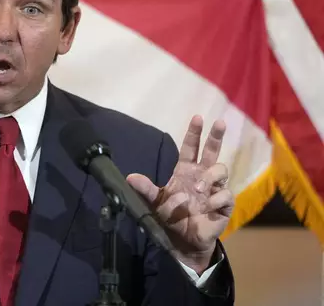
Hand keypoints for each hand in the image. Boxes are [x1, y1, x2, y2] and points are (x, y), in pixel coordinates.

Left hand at [126, 115, 232, 273]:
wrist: (183, 240)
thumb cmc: (171, 217)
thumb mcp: (155, 202)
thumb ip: (146, 189)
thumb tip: (130, 177)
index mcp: (186, 171)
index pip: (191, 148)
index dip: (194, 133)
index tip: (197, 117)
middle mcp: (202, 176)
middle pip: (212, 151)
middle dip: (216, 136)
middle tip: (219, 122)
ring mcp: (215, 189)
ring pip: (221, 169)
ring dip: (209, 176)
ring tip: (198, 188)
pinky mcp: (224, 205)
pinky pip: (226, 194)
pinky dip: (216, 198)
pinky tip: (207, 206)